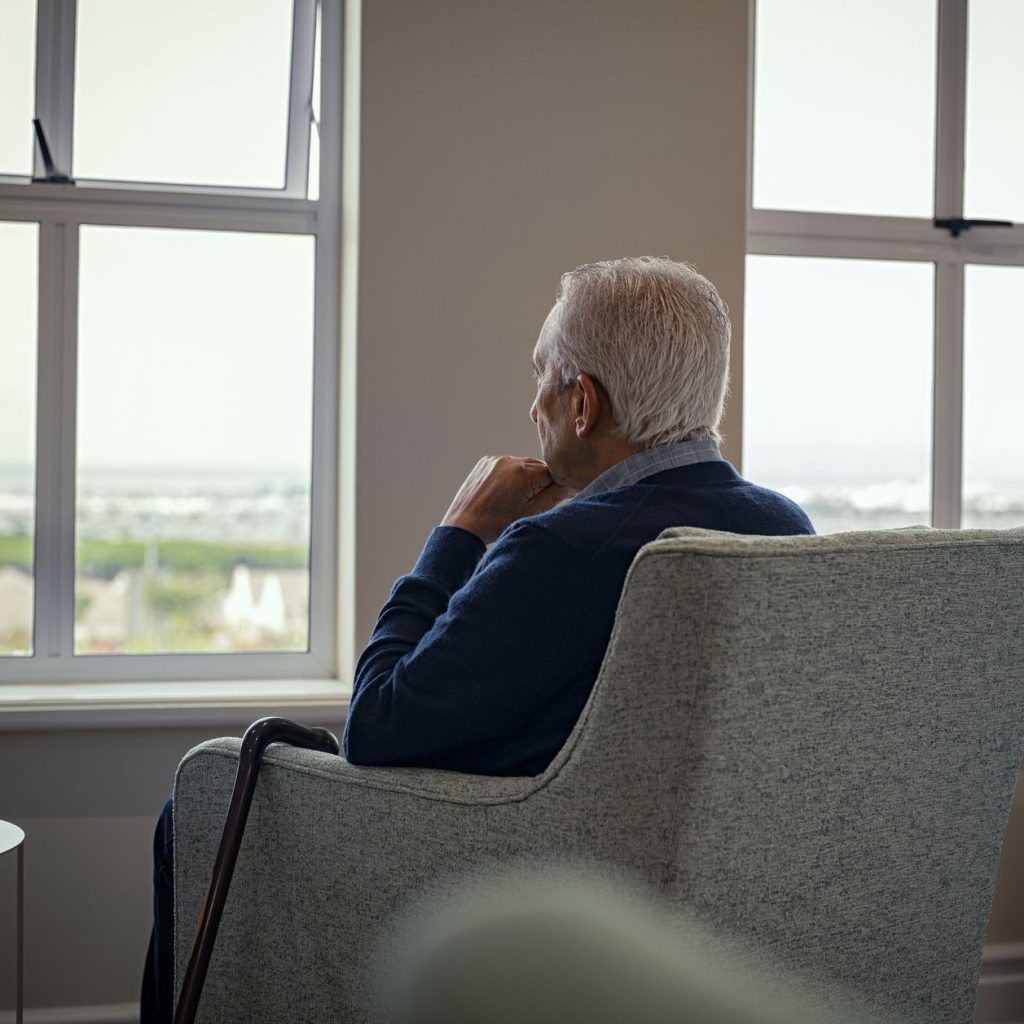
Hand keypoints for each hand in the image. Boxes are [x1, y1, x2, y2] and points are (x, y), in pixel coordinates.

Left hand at [441, 456, 575, 543]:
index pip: (552, 473)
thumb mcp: (530, 514)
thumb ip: (553, 497)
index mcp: (523, 473)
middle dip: (540, 482)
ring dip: (525, 478)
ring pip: (522, 465)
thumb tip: (570, 486)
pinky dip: (510, 475)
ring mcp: (495, 459)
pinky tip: (503, 492)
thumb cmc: (496, 524)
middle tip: (532, 502)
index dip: (555, 486)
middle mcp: (509, 461)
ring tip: (515, 498)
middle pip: (537, 467)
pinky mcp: (485, 462)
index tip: (554, 498)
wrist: (464, 526)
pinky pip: (506, 465)